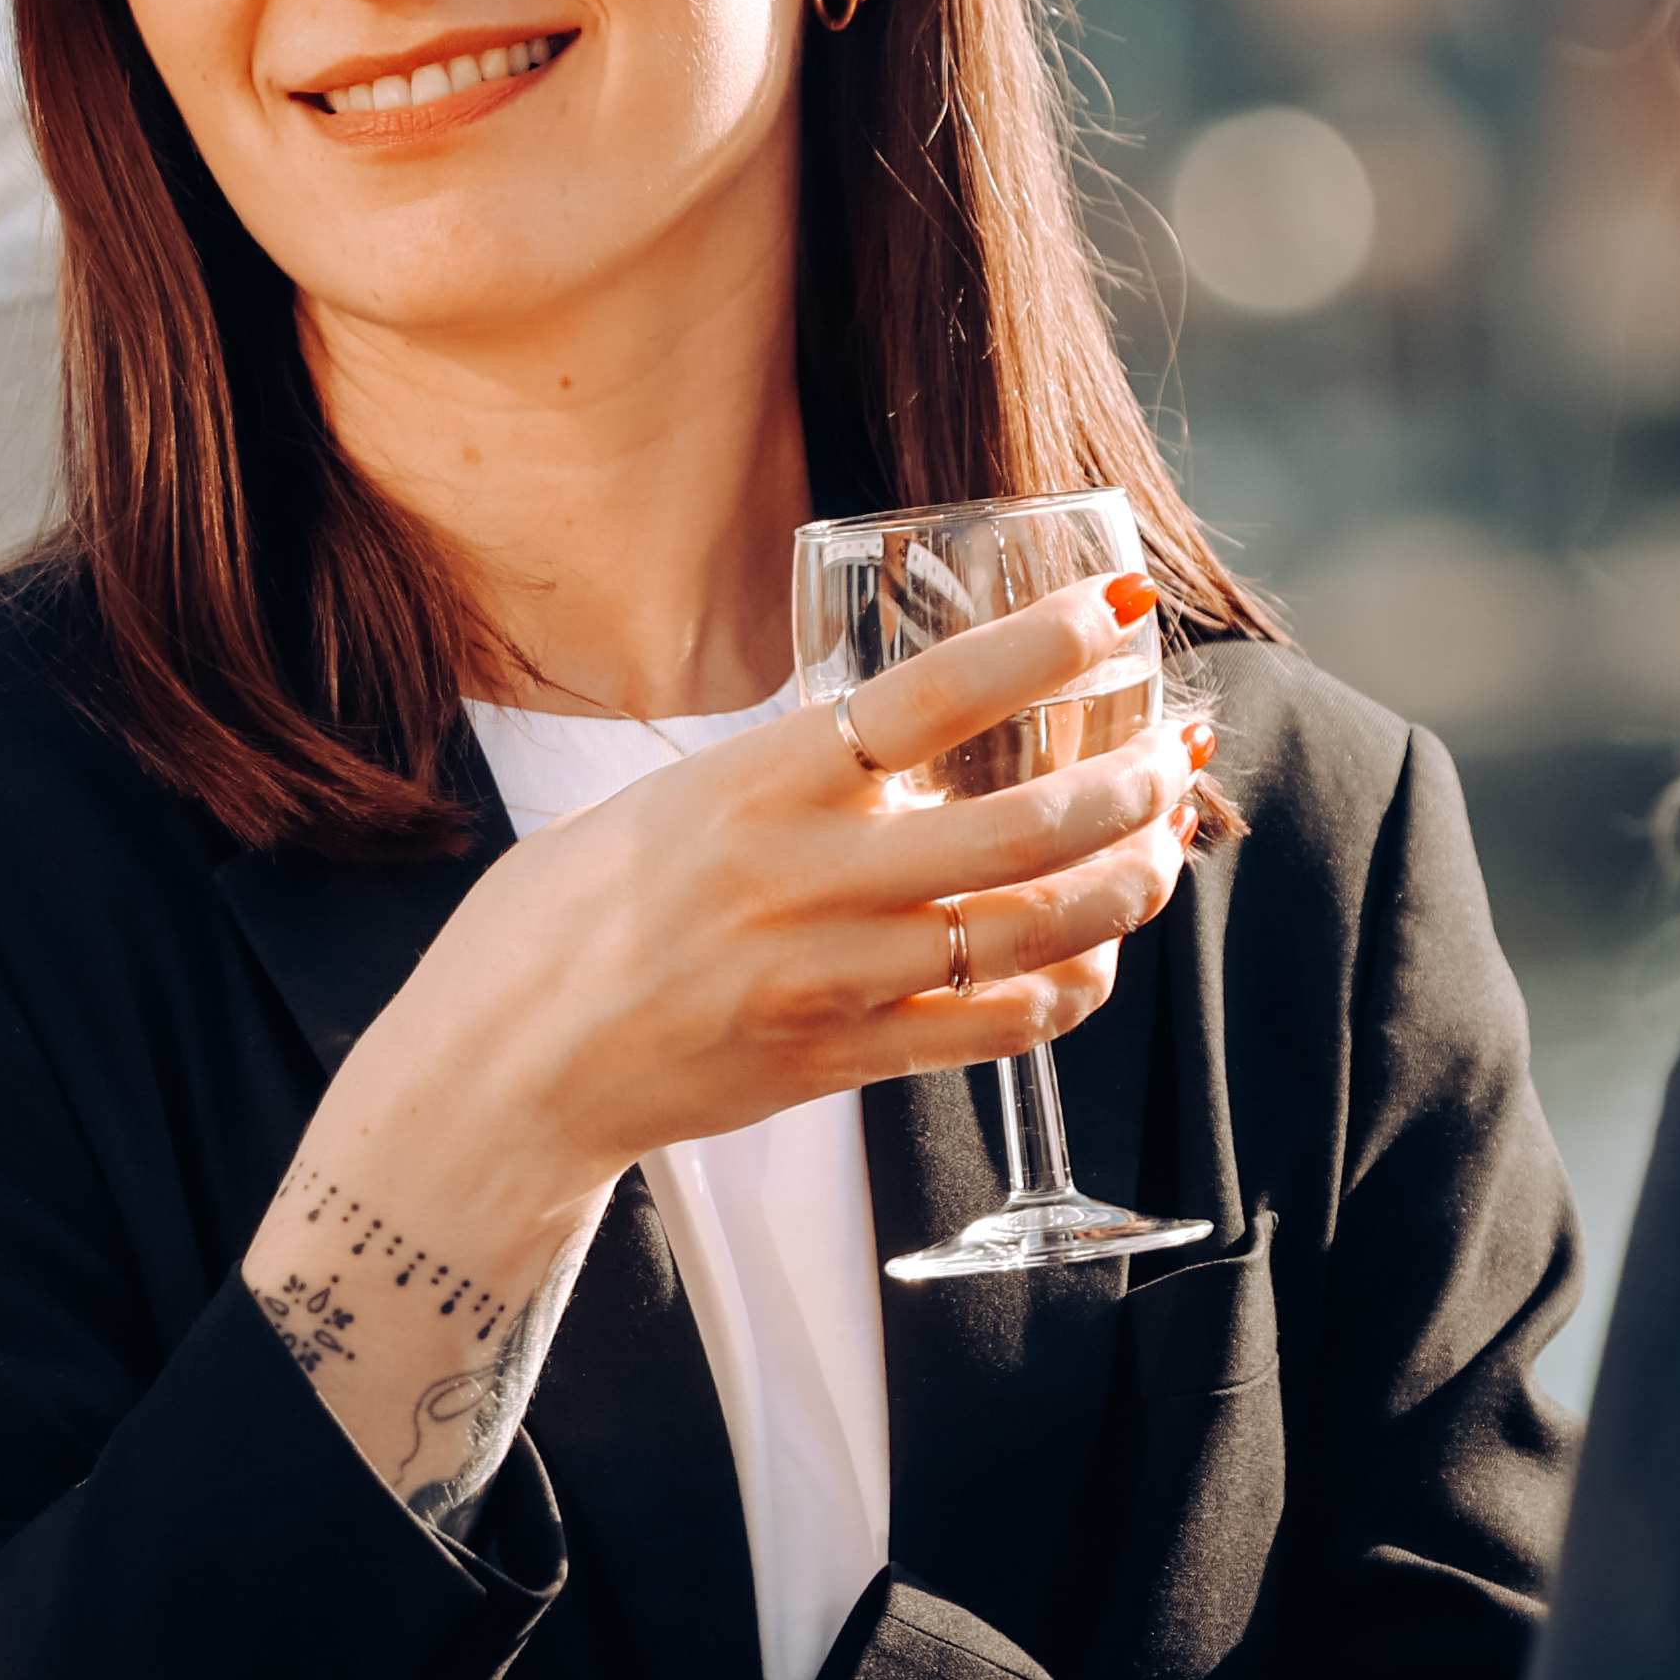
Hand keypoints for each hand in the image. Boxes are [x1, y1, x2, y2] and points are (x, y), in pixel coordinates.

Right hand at [315, 576, 1208, 1229]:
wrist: (506, 1069)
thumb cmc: (572, 915)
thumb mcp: (676, 798)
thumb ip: (797, 772)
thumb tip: (912, 732)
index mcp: (757, 787)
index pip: (933, 696)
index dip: (1042, 648)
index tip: (1117, 610)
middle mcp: (806, 882)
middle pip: (1026, 827)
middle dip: (1131, 782)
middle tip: (1173, 744)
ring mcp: (835, 981)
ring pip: (1038, 931)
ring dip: (1128, 880)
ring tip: (1163, 837)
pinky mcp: (846, 1062)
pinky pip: (999, 1027)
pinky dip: (1071, 985)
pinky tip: (1095, 951)